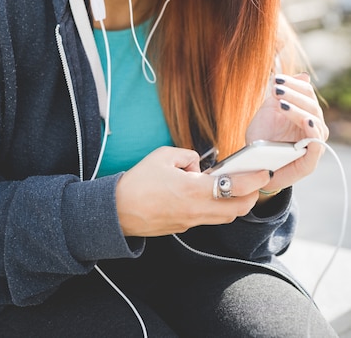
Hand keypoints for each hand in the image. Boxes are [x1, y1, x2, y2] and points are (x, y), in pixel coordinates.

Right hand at [115, 146, 270, 236]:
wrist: (118, 211)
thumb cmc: (139, 181)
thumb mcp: (163, 156)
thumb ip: (188, 156)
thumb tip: (199, 166)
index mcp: (194, 190)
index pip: (236, 187)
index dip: (254, 179)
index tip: (265, 171)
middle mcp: (197, 210)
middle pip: (238, 209)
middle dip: (251, 195)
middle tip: (253, 181)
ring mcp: (192, 221)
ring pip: (226, 216)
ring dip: (235, 202)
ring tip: (231, 185)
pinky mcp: (184, 226)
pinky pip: (209, 218)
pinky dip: (217, 206)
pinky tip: (208, 193)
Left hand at [246, 72, 328, 193]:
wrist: (253, 166)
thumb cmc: (263, 139)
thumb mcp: (269, 112)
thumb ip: (282, 94)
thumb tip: (304, 75)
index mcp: (304, 113)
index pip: (307, 93)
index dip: (294, 84)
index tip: (276, 79)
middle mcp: (312, 128)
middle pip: (312, 105)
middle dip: (293, 95)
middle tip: (276, 90)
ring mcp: (312, 145)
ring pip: (315, 122)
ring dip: (299, 109)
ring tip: (282, 103)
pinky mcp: (309, 163)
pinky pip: (317, 146)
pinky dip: (313, 132)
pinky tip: (306, 121)